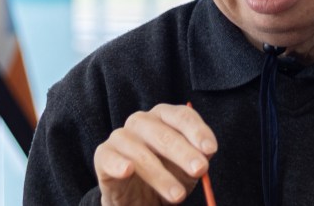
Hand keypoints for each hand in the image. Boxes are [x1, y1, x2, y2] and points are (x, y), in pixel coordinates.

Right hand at [94, 102, 217, 205]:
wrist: (137, 199)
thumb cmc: (166, 175)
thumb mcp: (187, 167)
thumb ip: (198, 157)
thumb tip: (207, 154)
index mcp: (164, 116)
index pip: (182, 116)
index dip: (197, 131)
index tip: (211, 150)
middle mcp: (141, 121)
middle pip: (163, 133)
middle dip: (183, 153)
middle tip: (199, 170)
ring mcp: (120, 136)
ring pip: (140, 151)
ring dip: (161, 174)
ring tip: (178, 195)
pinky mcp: (103, 155)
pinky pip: (108, 157)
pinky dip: (118, 163)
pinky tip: (128, 170)